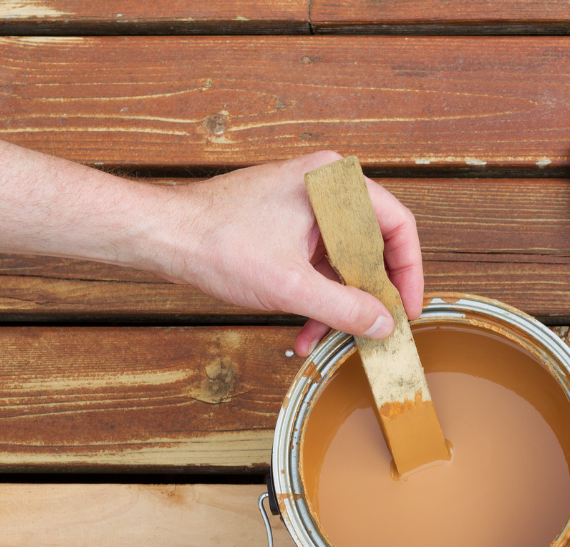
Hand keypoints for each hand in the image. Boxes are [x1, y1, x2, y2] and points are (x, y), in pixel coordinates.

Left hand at [155, 151, 423, 355]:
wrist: (160, 234)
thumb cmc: (215, 241)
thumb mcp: (290, 286)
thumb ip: (344, 307)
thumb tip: (384, 325)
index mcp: (334, 183)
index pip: (397, 225)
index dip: (409, 273)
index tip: (406, 310)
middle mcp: (324, 187)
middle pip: (371, 246)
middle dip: (367, 296)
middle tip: (373, 331)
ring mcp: (304, 205)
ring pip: (342, 260)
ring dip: (337, 304)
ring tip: (326, 341)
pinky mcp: (286, 224)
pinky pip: (316, 263)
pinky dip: (315, 296)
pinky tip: (304, 330)